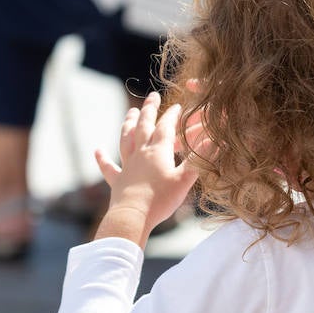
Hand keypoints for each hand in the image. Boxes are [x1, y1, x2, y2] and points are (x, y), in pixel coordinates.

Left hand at [94, 92, 200, 245]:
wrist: (133, 216)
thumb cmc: (161, 199)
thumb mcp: (185, 178)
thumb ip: (199, 159)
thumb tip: (216, 140)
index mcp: (158, 152)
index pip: (166, 127)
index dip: (172, 115)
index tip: (177, 105)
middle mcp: (140, 154)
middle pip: (143, 126)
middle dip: (148, 110)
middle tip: (152, 96)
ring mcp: (127, 166)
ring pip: (126, 140)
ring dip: (127, 124)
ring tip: (129, 112)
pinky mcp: (117, 182)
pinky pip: (108, 167)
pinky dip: (102, 158)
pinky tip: (97, 151)